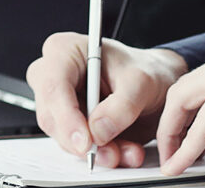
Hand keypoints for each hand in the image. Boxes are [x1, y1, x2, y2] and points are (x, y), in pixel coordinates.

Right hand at [26, 33, 186, 169]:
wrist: (154, 84)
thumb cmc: (142, 71)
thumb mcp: (141, 82)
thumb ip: (122, 106)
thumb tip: (97, 131)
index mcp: (64, 50)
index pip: (53, 86)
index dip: (66, 118)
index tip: (87, 143)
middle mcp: (53, 74)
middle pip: (50, 116)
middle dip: (83, 141)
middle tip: (113, 153)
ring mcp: (58, 100)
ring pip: (62, 137)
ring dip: (96, 151)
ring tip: (129, 150)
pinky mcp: (67, 123)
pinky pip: (75, 148)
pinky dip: (101, 154)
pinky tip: (124, 149)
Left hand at [157, 41, 204, 174]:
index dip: (194, 105)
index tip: (186, 127)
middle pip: (188, 86)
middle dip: (174, 117)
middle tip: (170, 143)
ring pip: (183, 99)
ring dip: (173, 130)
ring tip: (170, 156)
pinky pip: (200, 125)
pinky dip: (187, 145)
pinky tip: (181, 162)